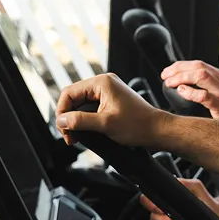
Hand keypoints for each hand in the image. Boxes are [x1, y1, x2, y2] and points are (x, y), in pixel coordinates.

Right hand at [55, 73, 169, 147]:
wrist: (157, 130)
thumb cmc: (137, 125)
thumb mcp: (105, 124)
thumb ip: (80, 121)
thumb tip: (61, 121)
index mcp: (101, 82)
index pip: (69, 93)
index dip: (62, 111)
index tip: (63, 129)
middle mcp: (103, 83)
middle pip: (74, 98)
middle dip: (68, 118)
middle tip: (69, 137)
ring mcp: (107, 92)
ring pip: (81, 104)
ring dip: (76, 121)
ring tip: (75, 137)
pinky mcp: (111, 101)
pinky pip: (90, 108)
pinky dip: (85, 120)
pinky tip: (84, 132)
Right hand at [138, 178, 218, 219]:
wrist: (218, 217)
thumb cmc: (206, 201)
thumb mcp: (196, 187)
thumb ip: (184, 183)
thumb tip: (172, 183)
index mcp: (168, 199)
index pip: (148, 201)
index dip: (151, 205)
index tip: (159, 208)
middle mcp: (166, 212)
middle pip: (154, 219)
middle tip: (178, 219)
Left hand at [161, 61, 218, 122]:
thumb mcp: (218, 94)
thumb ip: (203, 87)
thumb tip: (179, 83)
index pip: (198, 63)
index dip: (180, 66)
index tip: (167, 72)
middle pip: (199, 66)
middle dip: (178, 70)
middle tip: (166, 77)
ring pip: (202, 76)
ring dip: (182, 77)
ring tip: (171, 83)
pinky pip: (205, 96)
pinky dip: (191, 92)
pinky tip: (182, 92)